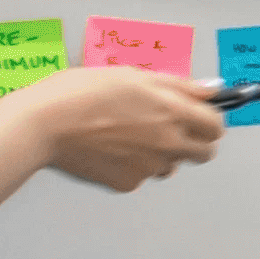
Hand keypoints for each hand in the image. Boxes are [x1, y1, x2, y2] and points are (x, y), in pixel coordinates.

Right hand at [14, 68, 227, 192]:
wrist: (43, 123)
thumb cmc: (82, 91)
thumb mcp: (133, 75)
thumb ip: (178, 85)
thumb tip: (211, 90)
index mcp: (173, 112)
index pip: (216, 126)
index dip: (207, 119)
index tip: (196, 114)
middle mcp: (168, 143)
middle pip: (204, 152)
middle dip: (194, 140)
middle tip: (168, 127)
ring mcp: (150, 167)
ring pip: (171, 165)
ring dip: (162, 153)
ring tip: (128, 135)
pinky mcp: (128, 183)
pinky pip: (142, 175)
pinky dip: (133, 164)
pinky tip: (109, 148)